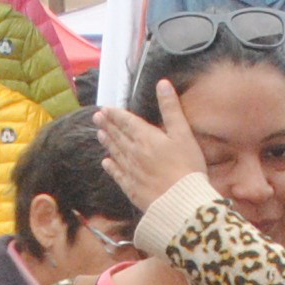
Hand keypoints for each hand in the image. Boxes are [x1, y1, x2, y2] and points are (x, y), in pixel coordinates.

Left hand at [95, 84, 205, 214]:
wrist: (181, 201)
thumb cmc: (187, 166)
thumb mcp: (183, 134)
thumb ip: (171, 109)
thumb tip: (162, 84)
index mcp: (146, 137)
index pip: (127, 122)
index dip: (116, 115)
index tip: (105, 109)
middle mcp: (134, 153)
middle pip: (118, 136)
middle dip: (107, 126)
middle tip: (97, 118)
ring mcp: (131, 171)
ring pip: (115, 153)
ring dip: (107, 142)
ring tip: (99, 134)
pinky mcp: (131, 188)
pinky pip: (117, 174)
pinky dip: (111, 167)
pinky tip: (106, 163)